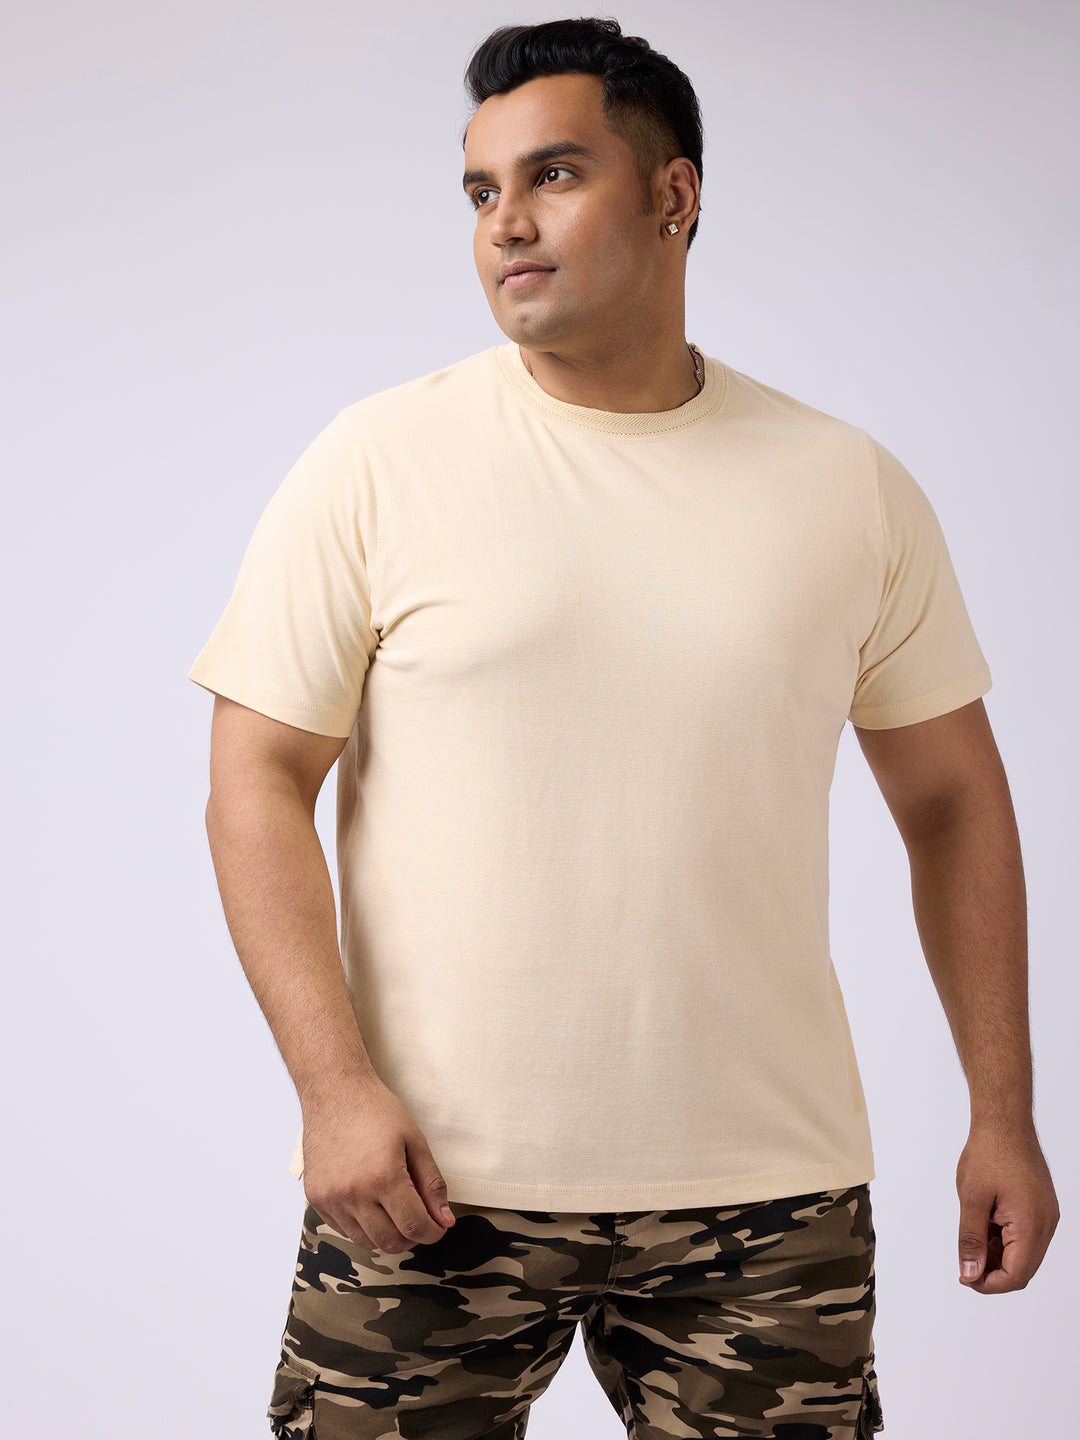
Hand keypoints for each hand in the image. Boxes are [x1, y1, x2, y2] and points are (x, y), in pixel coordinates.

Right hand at [300, 1073, 456, 1253]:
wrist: (335, 1092)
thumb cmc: (375, 1111)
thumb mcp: (415, 1141)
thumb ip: (432, 1184)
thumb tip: (444, 1220)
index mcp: (383, 1177)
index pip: (414, 1226)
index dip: (432, 1232)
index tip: (438, 1227)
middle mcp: (354, 1193)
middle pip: (390, 1241)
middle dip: (412, 1236)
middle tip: (419, 1219)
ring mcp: (331, 1198)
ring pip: (365, 1241)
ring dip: (386, 1234)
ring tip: (394, 1210)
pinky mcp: (315, 1198)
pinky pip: (343, 1230)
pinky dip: (362, 1226)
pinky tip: (370, 1204)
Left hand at [955, 1119, 1058, 1293]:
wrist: (1004, 1122)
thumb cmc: (988, 1153)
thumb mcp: (972, 1199)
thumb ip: (971, 1240)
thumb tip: (970, 1274)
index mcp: (1031, 1224)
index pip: (1016, 1275)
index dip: (989, 1284)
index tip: (964, 1276)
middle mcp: (1046, 1224)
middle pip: (1023, 1269)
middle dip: (993, 1273)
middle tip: (965, 1264)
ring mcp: (1046, 1216)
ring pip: (1025, 1255)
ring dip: (999, 1257)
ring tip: (972, 1241)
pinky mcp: (1041, 1208)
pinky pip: (1026, 1237)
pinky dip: (1006, 1241)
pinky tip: (984, 1229)